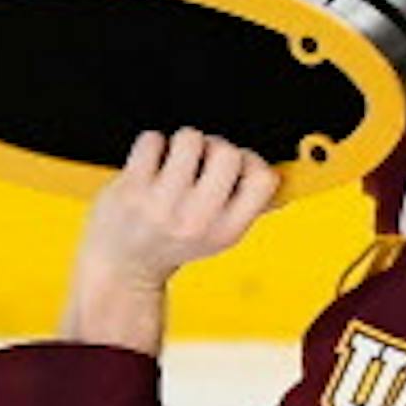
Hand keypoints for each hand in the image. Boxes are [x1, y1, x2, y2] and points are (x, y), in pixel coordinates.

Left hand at [59, 129, 280, 354]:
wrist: (121, 268)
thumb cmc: (171, 242)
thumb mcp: (217, 235)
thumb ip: (246, 206)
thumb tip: (284, 175)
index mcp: (227, 231)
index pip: (264, 178)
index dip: (251, 161)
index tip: (233, 168)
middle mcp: (197, 220)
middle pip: (228, 151)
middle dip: (214, 146)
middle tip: (198, 163)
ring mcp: (162, 205)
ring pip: (190, 138)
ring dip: (180, 143)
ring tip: (171, 163)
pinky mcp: (131, 190)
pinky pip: (152, 139)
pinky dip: (151, 145)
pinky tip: (148, 166)